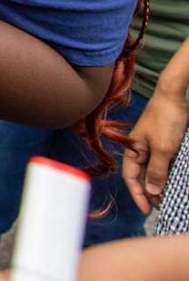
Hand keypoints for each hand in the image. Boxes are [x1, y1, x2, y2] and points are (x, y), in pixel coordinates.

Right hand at [123, 86, 188, 211]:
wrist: (174, 96)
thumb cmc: (165, 120)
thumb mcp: (163, 149)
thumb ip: (156, 171)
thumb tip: (152, 193)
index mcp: (133, 149)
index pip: (131, 177)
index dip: (138, 194)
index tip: (147, 211)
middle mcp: (140, 149)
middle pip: (141, 175)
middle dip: (149, 193)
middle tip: (161, 208)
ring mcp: (152, 145)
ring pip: (153, 170)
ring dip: (159, 184)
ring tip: (169, 199)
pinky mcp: (164, 143)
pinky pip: (163, 163)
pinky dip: (167, 174)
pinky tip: (175, 182)